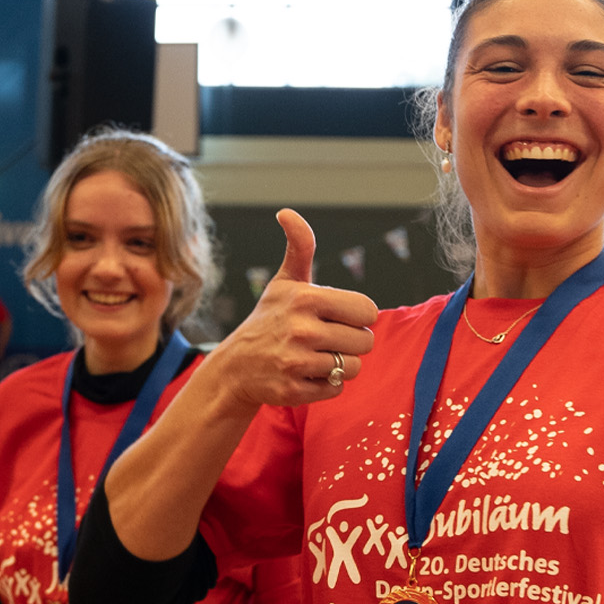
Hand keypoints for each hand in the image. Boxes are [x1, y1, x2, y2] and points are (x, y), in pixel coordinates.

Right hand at [205, 209, 378, 409]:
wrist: (235, 367)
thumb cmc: (269, 320)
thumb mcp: (284, 282)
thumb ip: (299, 248)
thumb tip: (287, 212)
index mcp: (305, 298)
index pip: (368, 311)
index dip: (357, 316)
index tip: (337, 317)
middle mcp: (301, 329)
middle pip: (365, 342)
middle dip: (350, 342)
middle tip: (323, 339)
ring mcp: (296, 362)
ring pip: (354, 367)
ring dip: (340, 365)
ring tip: (314, 357)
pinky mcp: (294, 391)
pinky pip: (337, 388)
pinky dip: (326, 384)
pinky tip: (304, 374)